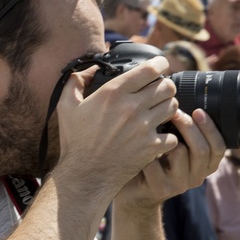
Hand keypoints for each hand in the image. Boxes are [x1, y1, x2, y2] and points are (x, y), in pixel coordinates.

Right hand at [53, 56, 179, 202]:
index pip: (150, 69)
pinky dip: (168, 136)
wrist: (84, 175)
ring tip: (159, 113)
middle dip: (165, 86)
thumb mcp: (66, 106)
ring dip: (168, 108)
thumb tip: (90, 69)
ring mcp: (144, 128)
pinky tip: (159, 137)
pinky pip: (173, 134)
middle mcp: (132, 107)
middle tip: (159, 92)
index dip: (160, 64)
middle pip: (167, 86)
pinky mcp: (151, 147)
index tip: (160, 66)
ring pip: (173, 107)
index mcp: (113, 93)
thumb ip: (75, 81)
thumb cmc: (75, 141)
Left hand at [117, 107, 225, 206]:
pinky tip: (137, 144)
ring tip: (154, 126)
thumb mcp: (174, 144)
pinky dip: (146, 148)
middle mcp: (197, 177)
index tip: (198, 110)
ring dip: (165, 136)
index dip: (210, 128)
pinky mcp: (160, 188)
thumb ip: (185, 130)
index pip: (218, 147)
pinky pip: (156, 160)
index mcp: (205, 165)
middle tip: (173, 111)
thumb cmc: (155, 158)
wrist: (133, 188)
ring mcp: (179, 185)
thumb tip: (189, 96)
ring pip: (180, 152)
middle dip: (188, 126)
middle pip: (201, 149)